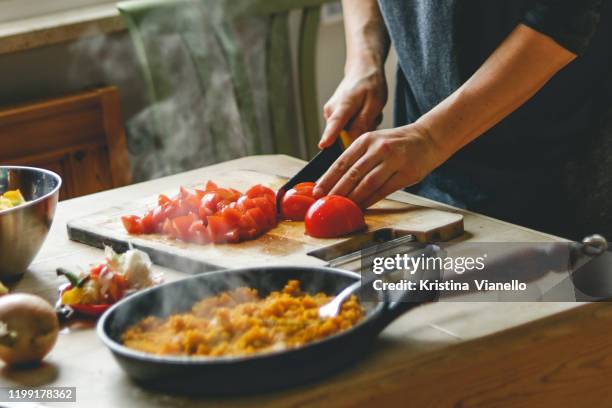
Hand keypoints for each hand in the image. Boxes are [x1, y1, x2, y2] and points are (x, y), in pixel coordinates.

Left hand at [313, 124, 445, 207]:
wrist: (428, 137)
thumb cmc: (396, 144)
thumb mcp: (375, 142)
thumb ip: (358, 158)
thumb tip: (335, 180)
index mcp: (366, 140)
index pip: (342, 162)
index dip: (328, 178)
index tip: (317, 191)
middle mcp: (378, 148)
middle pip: (352, 174)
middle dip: (337, 191)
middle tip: (326, 203)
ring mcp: (393, 160)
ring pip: (367, 183)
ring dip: (353, 198)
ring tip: (342, 208)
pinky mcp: (405, 173)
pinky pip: (383, 190)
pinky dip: (370, 200)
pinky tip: (361, 207)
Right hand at [319, 63, 386, 148]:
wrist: (362, 70)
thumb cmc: (370, 84)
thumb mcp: (375, 103)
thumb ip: (363, 122)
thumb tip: (352, 140)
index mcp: (343, 105)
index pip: (335, 123)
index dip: (329, 136)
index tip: (323, 145)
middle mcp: (331, 111)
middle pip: (344, 135)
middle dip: (360, 131)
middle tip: (372, 116)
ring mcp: (330, 114)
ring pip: (347, 133)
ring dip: (361, 127)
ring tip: (368, 112)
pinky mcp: (333, 117)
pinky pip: (346, 129)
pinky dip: (358, 124)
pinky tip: (363, 113)